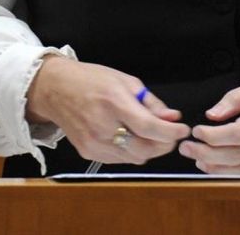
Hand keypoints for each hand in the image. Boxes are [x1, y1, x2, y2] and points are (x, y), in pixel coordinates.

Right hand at [26, 55, 190, 164]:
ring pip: (135, 158)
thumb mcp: (125, 81)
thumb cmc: (91, 80)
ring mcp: (94, 142)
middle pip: (144, 148)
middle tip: (171, 134)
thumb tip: (172, 118)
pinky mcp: (88, 152)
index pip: (149, 127)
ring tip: (152, 134)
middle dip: (164, 144)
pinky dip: (132, 152)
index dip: (171, 132)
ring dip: (150, 149)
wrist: (55, 89)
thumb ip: (151, 103)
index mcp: (114, 102)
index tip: (183, 129)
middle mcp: (102, 125)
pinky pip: (120, 159)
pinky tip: (131, 138)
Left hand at [179, 73, 239, 175]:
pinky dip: (237, 174)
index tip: (197, 131)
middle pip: (237, 155)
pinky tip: (222, 168)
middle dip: (207, 154)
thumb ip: (238, 98)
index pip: (237, 134)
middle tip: (188, 148)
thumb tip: (214, 113)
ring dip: (218, 168)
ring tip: (199, 160)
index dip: (213, 137)